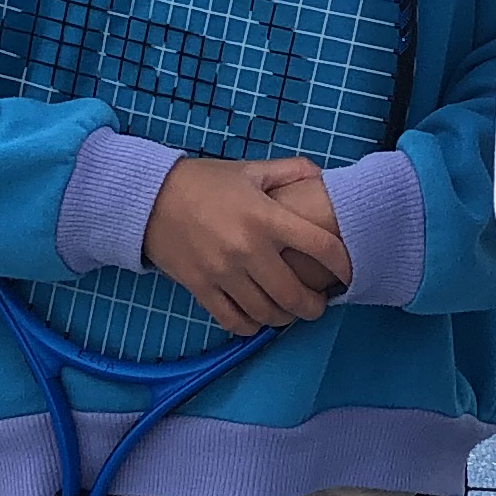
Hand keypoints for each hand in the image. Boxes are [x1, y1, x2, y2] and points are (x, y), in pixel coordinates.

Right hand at [143, 156, 346, 333]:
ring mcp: (223, 273)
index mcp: (266, 217)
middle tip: (318, 305)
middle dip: (313, 307)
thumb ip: (290, 171)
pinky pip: (233, 321)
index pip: (319, 246)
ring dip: (283, 318)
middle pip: (294, 294)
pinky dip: (250, 326)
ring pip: (266, 314)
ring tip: (289, 312)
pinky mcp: (201, 288)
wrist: (149, 197)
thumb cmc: (204, 182)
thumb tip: (322, 176)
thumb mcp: (250, 169)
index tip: (346, 272)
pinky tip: (256, 319)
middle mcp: (248, 249)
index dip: (341, 264)